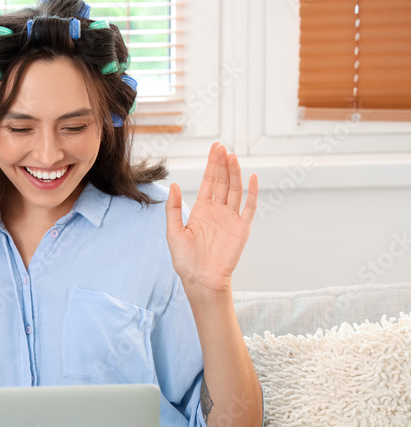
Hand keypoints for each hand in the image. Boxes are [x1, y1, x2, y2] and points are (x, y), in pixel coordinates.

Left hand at [166, 142, 257, 296]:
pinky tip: (252, 178)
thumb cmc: (185, 260)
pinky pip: (249, 207)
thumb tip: (174, 185)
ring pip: (235, 190)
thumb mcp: (173, 232)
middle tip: (222, 147)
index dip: (211, 166)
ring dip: (234, 173)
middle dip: (222, 164)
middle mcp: (217, 212)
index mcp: (201, 211)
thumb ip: (174, 209)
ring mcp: (230, 219)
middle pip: (222, 182)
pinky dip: (252, 193)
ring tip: (232, 157)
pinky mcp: (242, 228)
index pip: (209, 183)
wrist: (201, 279)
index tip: (215, 148)